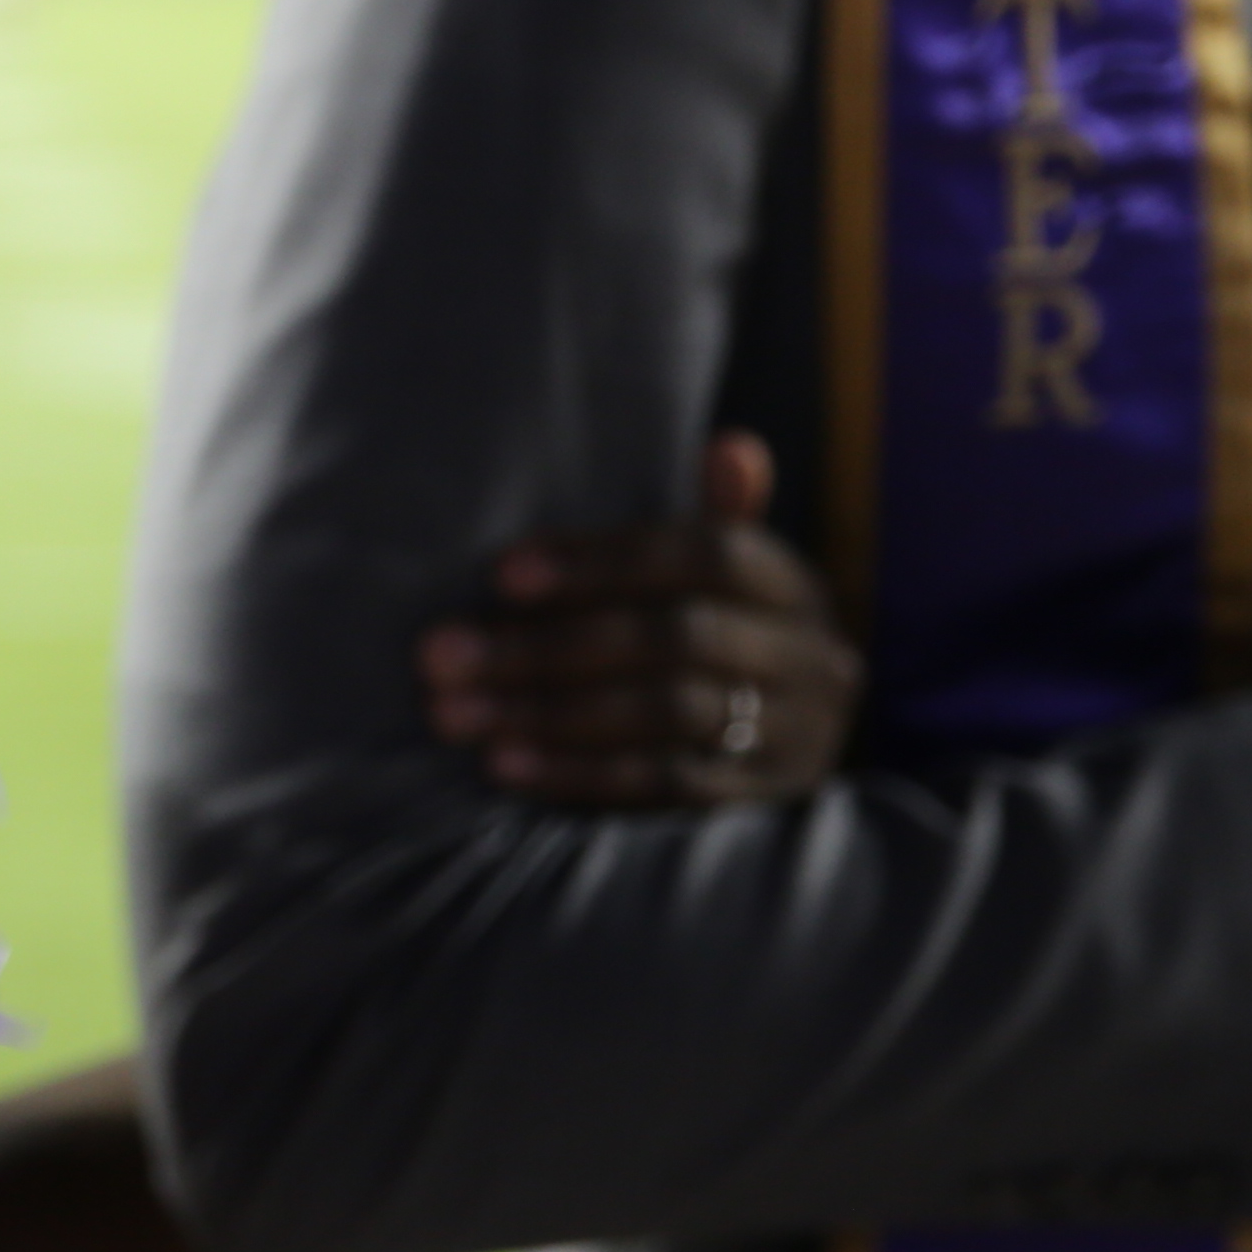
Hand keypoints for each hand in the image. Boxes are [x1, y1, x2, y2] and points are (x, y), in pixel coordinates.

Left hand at [420, 432, 863, 807]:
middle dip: (545, 648)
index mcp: (790, 584)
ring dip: (550, 715)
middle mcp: (810, 657)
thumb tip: (734, 447)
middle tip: (441, 658)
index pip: (705, 554)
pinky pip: (667, 787)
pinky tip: (507, 766)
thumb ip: (714, 515)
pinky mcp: (762, 804)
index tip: (502, 576)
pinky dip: (582, 775)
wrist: (790, 748)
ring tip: (458, 716)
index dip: (603, 561)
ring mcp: (794, 736)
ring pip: (665, 714)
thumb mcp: (724, 577)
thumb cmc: (726, 636)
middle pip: (672, 639)